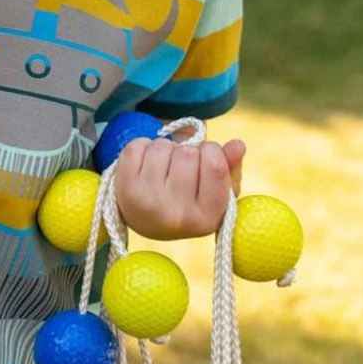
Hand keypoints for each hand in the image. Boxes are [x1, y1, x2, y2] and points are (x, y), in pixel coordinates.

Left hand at [113, 137, 245, 239]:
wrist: (145, 217)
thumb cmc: (188, 200)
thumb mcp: (215, 190)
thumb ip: (230, 167)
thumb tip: (238, 145)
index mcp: (206, 218)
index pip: (215, 165)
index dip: (212, 151)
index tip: (206, 156)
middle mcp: (176, 215)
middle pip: (188, 153)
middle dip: (187, 150)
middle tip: (182, 166)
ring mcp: (147, 202)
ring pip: (162, 146)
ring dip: (165, 148)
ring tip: (165, 166)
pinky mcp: (124, 188)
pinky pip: (137, 146)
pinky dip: (143, 146)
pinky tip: (146, 164)